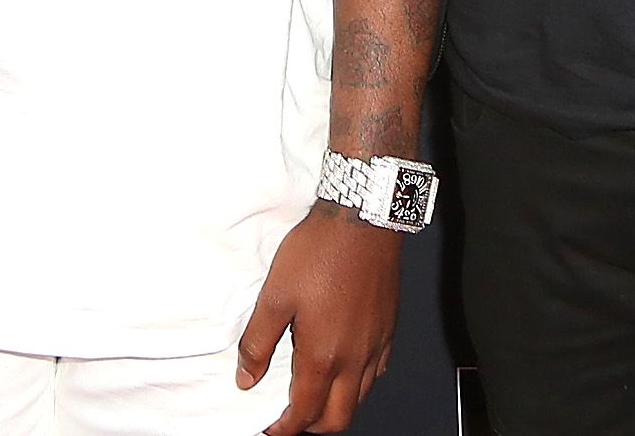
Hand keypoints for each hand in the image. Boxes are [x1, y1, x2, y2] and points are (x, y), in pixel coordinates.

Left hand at [236, 205, 401, 434]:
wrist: (362, 220)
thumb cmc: (319, 252)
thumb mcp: (274, 296)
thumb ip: (258, 343)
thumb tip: (246, 379)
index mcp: (323, 355)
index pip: (304, 412)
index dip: (284, 427)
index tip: (270, 426)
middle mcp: (355, 359)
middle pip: (338, 418)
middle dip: (312, 426)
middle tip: (291, 417)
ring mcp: (376, 345)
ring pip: (360, 398)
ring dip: (336, 406)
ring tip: (314, 394)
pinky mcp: (388, 329)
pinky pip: (376, 373)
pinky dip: (358, 384)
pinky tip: (344, 367)